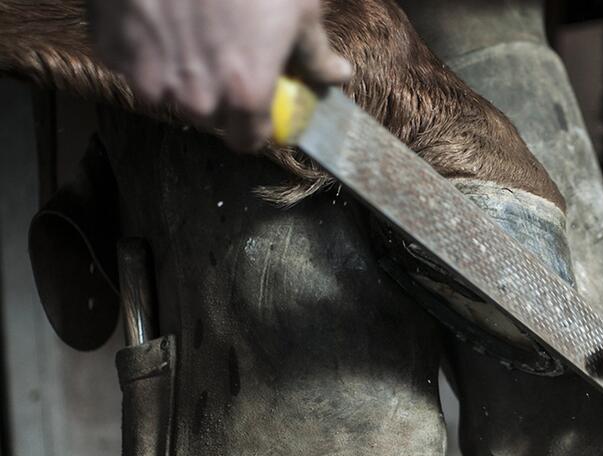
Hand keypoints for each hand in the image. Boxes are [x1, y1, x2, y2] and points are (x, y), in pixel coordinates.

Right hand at [88, 0, 351, 149]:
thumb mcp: (300, 9)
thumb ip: (315, 53)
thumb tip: (336, 74)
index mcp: (245, 95)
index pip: (247, 140)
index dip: (255, 123)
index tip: (259, 104)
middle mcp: (195, 97)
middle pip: (207, 118)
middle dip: (218, 95)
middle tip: (226, 54)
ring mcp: (148, 75)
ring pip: (165, 93)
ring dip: (179, 73)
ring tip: (192, 30)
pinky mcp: (112, 49)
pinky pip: (130, 63)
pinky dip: (145, 46)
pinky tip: (160, 15)